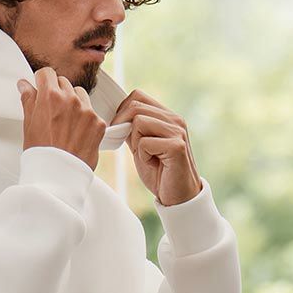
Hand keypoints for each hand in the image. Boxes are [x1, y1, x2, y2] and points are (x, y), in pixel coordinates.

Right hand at [17, 67, 105, 170]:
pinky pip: (92, 112)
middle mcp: (70, 99)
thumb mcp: (29, 125)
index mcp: (50, 96)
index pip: (47, 73)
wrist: (59, 177)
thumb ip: (28, 100)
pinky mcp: (98, 123)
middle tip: (53, 111)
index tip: (42, 88)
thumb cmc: (41, 154)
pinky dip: (85, 119)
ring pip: (80, 94)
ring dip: (74, 102)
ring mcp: (87, 110)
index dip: (43, 81)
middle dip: (58, 93)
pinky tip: (77, 133)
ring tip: (67, 122)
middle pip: (64, 82)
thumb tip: (24, 85)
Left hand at [109, 88, 201, 205]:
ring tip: (147, 156)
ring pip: (139, 122)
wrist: (178, 196)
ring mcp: (177, 131)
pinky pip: (145, 142)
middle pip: (135, 106)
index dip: (122, 111)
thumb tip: (114, 119)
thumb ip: (132, 131)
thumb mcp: (141, 148)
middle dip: (123, 125)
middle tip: (128, 145)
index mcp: (167, 116)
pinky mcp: (176, 146)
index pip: (137, 96)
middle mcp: (175, 120)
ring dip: (135, 142)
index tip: (118, 129)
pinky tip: (154, 164)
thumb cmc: (160, 173)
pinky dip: (143, 156)